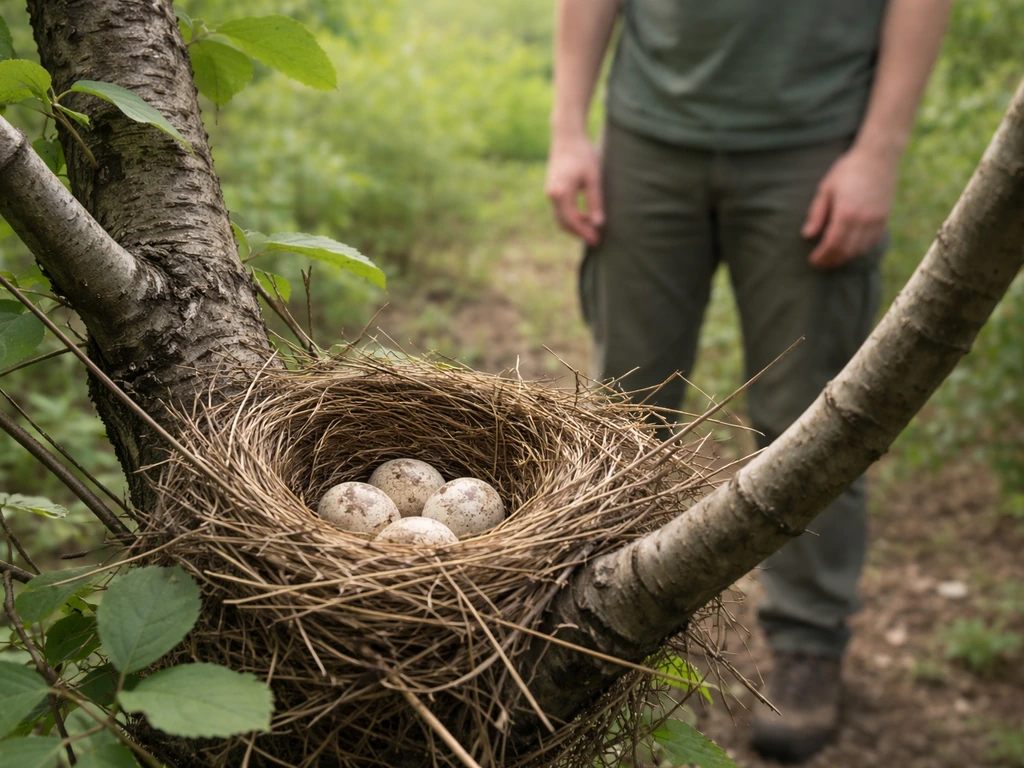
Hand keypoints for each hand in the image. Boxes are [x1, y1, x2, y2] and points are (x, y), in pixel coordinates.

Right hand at [545, 134, 603, 245]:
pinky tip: (585, 218)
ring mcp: (550, 193)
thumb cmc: (583, 154)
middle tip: (596, 240)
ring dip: (575, 227)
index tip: (597, 240)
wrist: (567, 138)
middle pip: (564, 223)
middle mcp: (552, 194)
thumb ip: (595, 201)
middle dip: (580, 233)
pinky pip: (560, 211)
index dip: (584, 232)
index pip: (572, 220)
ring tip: (593, 230)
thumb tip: (598, 223)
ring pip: (561, 218)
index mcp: (561, 191)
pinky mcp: (552, 191)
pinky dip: (571, 218)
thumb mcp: (593, 178)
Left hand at [802, 147, 897, 268]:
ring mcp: (876, 220)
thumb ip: (816, 213)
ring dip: (845, 257)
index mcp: (845, 212)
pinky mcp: (884, 218)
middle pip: (846, 251)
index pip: (832, 244)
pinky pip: (872, 242)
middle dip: (832, 260)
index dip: (821, 256)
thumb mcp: (826, 188)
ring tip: (833, 259)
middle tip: (821, 264)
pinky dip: (860, 249)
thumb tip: (807, 235)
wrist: (878, 157)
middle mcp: (863, 220)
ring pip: (860, 249)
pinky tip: (850, 249)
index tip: (813, 261)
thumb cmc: (847, 170)